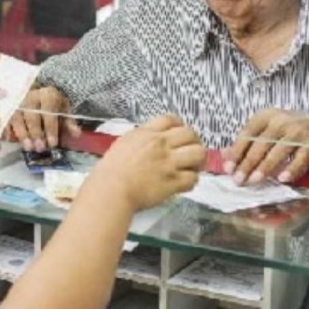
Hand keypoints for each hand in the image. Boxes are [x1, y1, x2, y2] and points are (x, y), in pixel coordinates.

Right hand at [7, 87, 79, 151]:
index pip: (48, 112)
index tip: (52, 143)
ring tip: (28, 147)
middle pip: (32, 115)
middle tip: (40, 148)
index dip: (50, 128)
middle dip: (36, 133)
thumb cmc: (51, 103)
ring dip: (22, 133)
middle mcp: (31, 96)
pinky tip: (10, 140)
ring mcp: (17, 101)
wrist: (35, 89)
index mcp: (47, 95)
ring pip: (17, 117)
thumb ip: (69, 121)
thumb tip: (76, 134)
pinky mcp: (7, 107)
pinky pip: (5, 118)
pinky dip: (7, 129)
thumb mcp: (63, 108)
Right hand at [84, 116, 204, 211]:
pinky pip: (193, 178)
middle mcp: (160, 144)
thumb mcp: (123, 144)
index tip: (180, 134)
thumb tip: (149, 142)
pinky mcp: (173, 181)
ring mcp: (168, 162)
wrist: (111, 189)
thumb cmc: (110, 171)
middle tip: (191, 153)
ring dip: (198, 161)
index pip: (171, 119)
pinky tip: (184, 184)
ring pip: (198, 153)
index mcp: (146, 133)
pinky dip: (191, 181)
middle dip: (194, 142)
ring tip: (192, 168)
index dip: (180, 126)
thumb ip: (140, 140)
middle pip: (190, 134)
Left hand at [223, 109, 308, 184]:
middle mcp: (283, 119)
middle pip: (261, 143)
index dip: (236, 152)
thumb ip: (249, 144)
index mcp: (267, 116)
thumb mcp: (270, 135)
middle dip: (248, 163)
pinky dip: (291, 168)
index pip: (247, 133)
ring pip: (278, 150)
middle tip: (239, 180)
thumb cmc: (293, 136)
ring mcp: (300, 129)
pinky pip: (301, 156)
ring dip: (266, 167)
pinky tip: (282, 178)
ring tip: (255, 180)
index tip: (228, 168)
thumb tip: (224, 155)